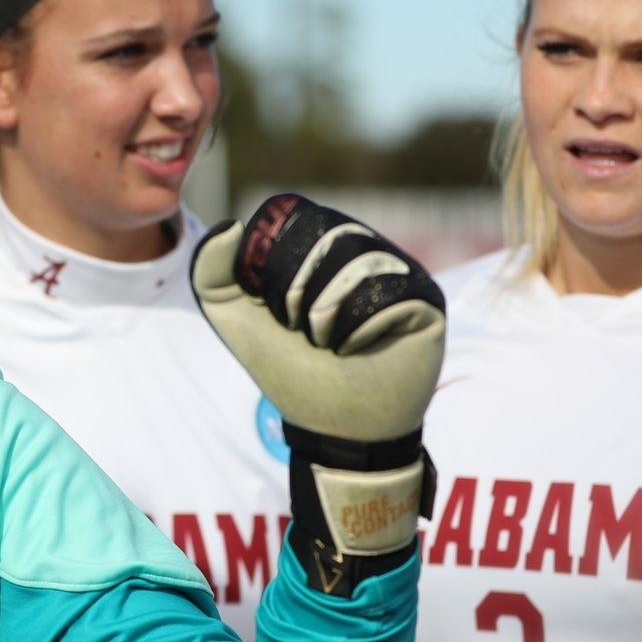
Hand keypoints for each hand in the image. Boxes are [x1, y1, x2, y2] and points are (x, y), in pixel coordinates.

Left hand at [193, 194, 444, 595]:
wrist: (334, 426)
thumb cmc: (289, 369)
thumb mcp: (234, 317)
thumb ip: (212, 270)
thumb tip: (234, 224)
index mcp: (324, 246)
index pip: (300, 215)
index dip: (278, 263)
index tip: (277, 308)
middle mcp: (366, 250)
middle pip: (330, 234)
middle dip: (299, 292)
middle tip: (304, 331)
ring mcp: (402, 272)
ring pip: (359, 261)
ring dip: (328, 315)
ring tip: (331, 344)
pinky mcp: (429, 301)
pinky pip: (389, 293)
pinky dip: (360, 330)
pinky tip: (362, 350)